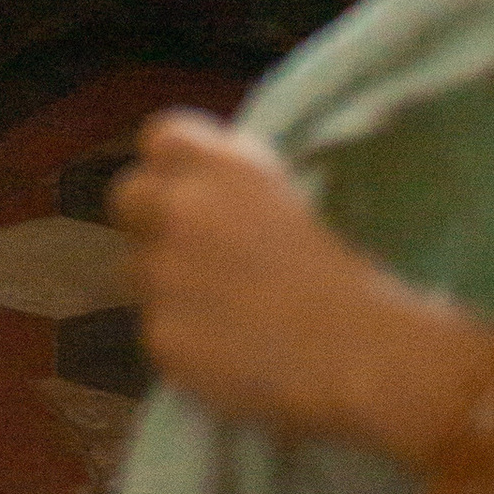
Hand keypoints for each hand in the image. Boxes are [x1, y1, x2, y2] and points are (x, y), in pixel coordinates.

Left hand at [110, 107, 493, 465]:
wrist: (365, 355)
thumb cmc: (350, 276)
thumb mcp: (293, 198)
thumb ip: (234, 185)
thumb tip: (201, 186)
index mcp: (221, 165)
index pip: (160, 138)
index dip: (174, 165)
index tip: (193, 187)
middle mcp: (180, 209)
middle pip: (128, 196)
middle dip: (150, 219)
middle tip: (190, 249)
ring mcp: (163, 275)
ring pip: (138, 271)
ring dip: (167, 285)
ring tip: (230, 312)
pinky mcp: (160, 336)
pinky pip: (158, 331)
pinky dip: (185, 342)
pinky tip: (234, 354)